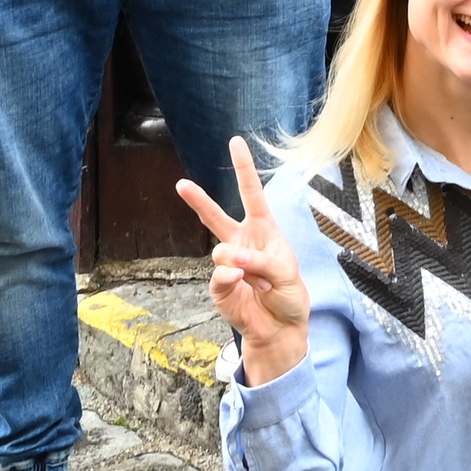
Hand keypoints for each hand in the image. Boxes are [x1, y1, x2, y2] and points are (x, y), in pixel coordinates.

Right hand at [173, 136, 313, 385]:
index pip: (252, 194)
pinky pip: (219, 277)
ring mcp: (228, 264)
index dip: (244, 168)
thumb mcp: (286, 274)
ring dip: (241, 265)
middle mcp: (243, 243)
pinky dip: (232, 281)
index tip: (235, 142)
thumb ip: (261, 262)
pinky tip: (243, 285)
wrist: (280, 328)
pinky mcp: (219, 286)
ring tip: (257, 280)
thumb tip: (229, 259)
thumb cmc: (289, 295)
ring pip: (219, 252)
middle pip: (216, 217)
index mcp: (265, 231)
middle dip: (199, 201)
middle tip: (181, 184)